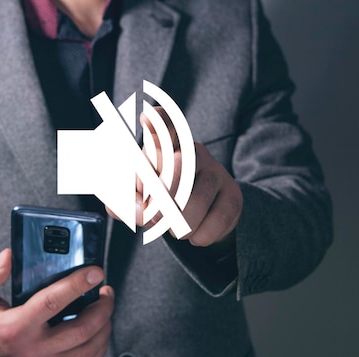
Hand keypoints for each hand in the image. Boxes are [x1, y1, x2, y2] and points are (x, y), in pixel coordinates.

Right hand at [0, 249, 113, 356]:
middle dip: (102, 306)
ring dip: (105, 324)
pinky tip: (99, 328)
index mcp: (15, 328)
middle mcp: (33, 351)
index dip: (77, 284)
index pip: (53, 302)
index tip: (95, 272)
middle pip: (82, 329)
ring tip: (104, 306)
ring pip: (90, 348)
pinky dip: (100, 344)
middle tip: (105, 290)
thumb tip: (8, 256)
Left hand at [108, 108, 242, 246]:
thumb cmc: (160, 201)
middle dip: (159, 201)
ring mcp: (216, 171)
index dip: (155, 121)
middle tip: (152, 219)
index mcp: (165, 146)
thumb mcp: (137, 199)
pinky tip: (195, 236)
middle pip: (176, 168)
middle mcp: (192, 152)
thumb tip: (130, 209)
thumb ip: (125, 202)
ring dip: (179, 226)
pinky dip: (201, 235)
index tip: (145, 119)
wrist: (199, 218)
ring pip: (195, 200)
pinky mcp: (233, 194)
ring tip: (174, 229)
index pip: (163, 124)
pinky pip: (218, 218)